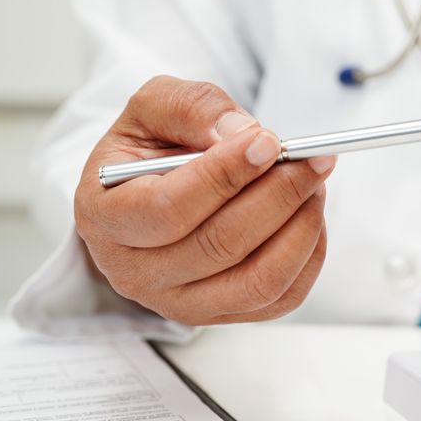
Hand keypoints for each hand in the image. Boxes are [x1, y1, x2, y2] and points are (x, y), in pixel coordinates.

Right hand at [74, 76, 336, 324]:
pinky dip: (309, 253)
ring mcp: (180, 303)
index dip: (225, 175)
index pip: (168, 209)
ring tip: (314, 182)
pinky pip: (283, 296)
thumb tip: (240, 134)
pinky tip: (308, 213)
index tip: (269, 142)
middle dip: (278, 195)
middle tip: (311, 158)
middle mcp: (136, 272)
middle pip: (221, 245)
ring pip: (258, 279)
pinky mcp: (224, 314)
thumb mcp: (154, 106)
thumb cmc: (153, 147)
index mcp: (106, 216)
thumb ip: (191, 108)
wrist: (156, 188)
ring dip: (301, 226)